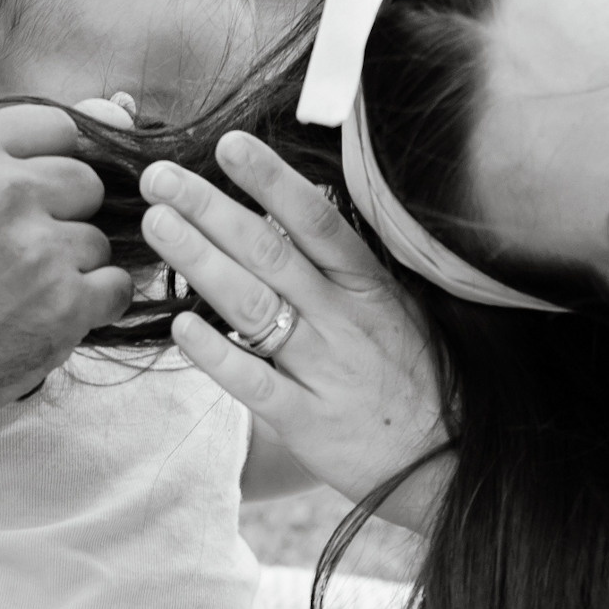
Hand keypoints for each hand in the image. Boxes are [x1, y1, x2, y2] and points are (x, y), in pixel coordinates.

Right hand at [0, 106, 132, 487]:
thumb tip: (60, 132)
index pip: (53, 124)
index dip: (52, 157)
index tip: (40, 187)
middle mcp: (2, 193)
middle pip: (84, 180)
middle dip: (66, 213)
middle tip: (27, 249)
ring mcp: (38, 250)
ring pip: (98, 239)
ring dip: (75, 265)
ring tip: (25, 291)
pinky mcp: (64, 305)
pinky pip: (116, 286)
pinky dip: (94, 303)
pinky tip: (53, 314)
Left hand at [140, 132, 445, 514]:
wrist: (452, 463)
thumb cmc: (421, 380)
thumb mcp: (402, 311)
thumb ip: (350, 271)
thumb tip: (299, 215)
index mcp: (370, 288)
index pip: (316, 222)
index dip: (272, 181)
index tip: (229, 145)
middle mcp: (345, 321)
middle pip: (270, 254)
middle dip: (211, 210)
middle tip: (161, 176)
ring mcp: (325, 370)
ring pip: (254, 307)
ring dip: (201, 262)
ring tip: (156, 224)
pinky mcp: (309, 422)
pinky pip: (256, 383)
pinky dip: (217, 355)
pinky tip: (179, 327)